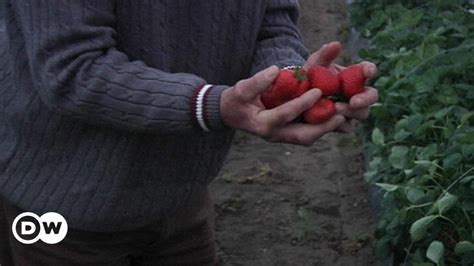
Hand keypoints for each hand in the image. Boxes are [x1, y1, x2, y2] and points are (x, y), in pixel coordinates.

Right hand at [220, 66, 345, 145]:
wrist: (230, 114)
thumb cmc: (235, 100)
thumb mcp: (240, 89)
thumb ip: (256, 82)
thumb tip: (275, 70)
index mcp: (262, 124)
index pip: (285, 114)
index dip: (301, 103)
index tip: (317, 91)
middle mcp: (274, 134)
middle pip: (302, 136)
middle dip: (322, 127)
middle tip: (340, 115)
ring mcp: (281, 137)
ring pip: (306, 138)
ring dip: (324, 129)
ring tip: (342, 117)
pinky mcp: (286, 134)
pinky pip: (306, 134)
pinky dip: (320, 127)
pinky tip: (333, 117)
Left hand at [303, 42, 378, 131]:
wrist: (296, 98)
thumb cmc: (309, 78)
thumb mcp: (313, 66)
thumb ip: (323, 55)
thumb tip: (336, 44)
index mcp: (353, 75)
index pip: (367, 70)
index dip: (370, 70)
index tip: (368, 71)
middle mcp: (357, 92)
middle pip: (371, 96)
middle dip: (365, 99)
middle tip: (353, 101)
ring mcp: (351, 109)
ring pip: (362, 113)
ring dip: (351, 112)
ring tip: (336, 109)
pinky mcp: (342, 124)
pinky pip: (347, 126)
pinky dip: (339, 124)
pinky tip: (329, 121)